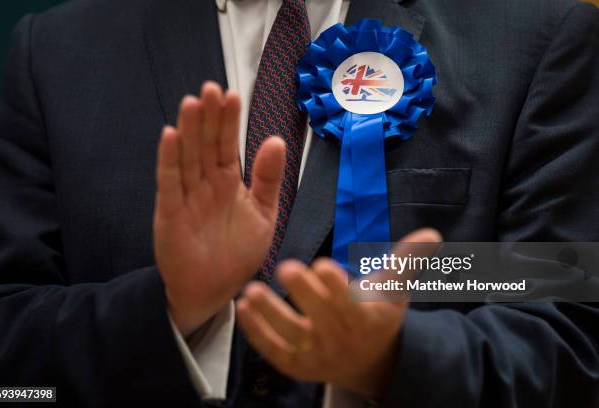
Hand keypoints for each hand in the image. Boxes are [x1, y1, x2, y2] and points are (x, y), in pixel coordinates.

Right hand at [154, 82, 285, 336]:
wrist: (214, 290)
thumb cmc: (238, 253)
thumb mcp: (264, 214)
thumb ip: (268, 178)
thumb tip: (276, 139)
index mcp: (229, 182)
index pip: (228, 144)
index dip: (229, 120)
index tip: (232, 95)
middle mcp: (206, 184)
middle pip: (206, 144)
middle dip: (209, 117)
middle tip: (211, 88)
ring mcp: (187, 196)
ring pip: (188, 157)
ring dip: (189, 130)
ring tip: (192, 102)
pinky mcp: (170, 213)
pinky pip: (170, 183)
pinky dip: (169, 160)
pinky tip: (170, 136)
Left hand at [236, 228, 441, 397]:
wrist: (368, 362)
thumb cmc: (378, 316)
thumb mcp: (394, 291)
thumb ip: (406, 262)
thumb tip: (430, 234)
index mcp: (365, 318)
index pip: (351, 303)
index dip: (337, 286)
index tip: (324, 265)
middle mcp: (340, 338)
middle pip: (321, 317)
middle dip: (304, 293)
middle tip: (287, 268)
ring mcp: (316, 354)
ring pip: (292, 336)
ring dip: (270, 315)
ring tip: (252, 292)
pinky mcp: (295, 364)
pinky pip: (274, 350)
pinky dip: (257, 332)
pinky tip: (243, 309)